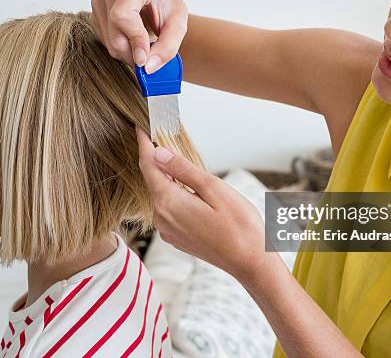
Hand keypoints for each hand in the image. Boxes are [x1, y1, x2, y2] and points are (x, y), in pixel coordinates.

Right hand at [91, 0, 187, 73]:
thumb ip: (167, 47)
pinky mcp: (95, 15)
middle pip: (115, 34)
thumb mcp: (178, 25)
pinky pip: (105, 43)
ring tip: (144, 46)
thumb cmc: (167, 9)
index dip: (134, 40)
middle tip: (149, 58)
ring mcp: (100, 2)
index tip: (144, 59)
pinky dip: (121, 50)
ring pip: (109, 43)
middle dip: (133, 54)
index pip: (123, 16)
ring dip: (128, 54)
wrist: (157, 4)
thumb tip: (148, 67)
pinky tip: (132, 41)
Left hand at [135, 126, 268, 281]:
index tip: (140, 128)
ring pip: (162, 195)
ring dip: (169, 178)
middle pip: (153, 180)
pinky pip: (169, 210)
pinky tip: (190, 190)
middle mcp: (162, 218)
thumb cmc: (239, 227)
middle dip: (158, 160)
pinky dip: (175, 195)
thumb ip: (183, 170)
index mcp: (169, 203)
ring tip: (181, 163)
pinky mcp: (177, 238)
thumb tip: (159, 153)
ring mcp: (168, 231)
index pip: (148, 166)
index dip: (144, 145)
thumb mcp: (214, 189)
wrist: (250, 263)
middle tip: (164, 138)